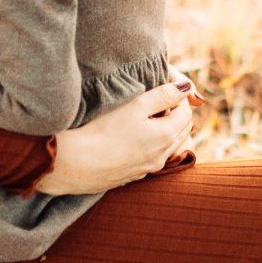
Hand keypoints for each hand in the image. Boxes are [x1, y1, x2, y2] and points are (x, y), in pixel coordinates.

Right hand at [49, 79, 193, 193]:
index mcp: (166, 136)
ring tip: (147, 117)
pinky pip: (153, 158)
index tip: (164, 86)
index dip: (179, 96)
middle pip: (182, 131)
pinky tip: (134, 138)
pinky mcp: (134, 176)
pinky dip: (153, 146)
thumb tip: (187, 87)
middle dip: (176, 113)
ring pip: (170, 147)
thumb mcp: (135, 105)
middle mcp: (162, 156)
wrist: (74, 163)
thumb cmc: (103, 130)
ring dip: (166, 131)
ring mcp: (149, 169)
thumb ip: (163, 94)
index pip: (186, 112)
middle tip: (158, 99)